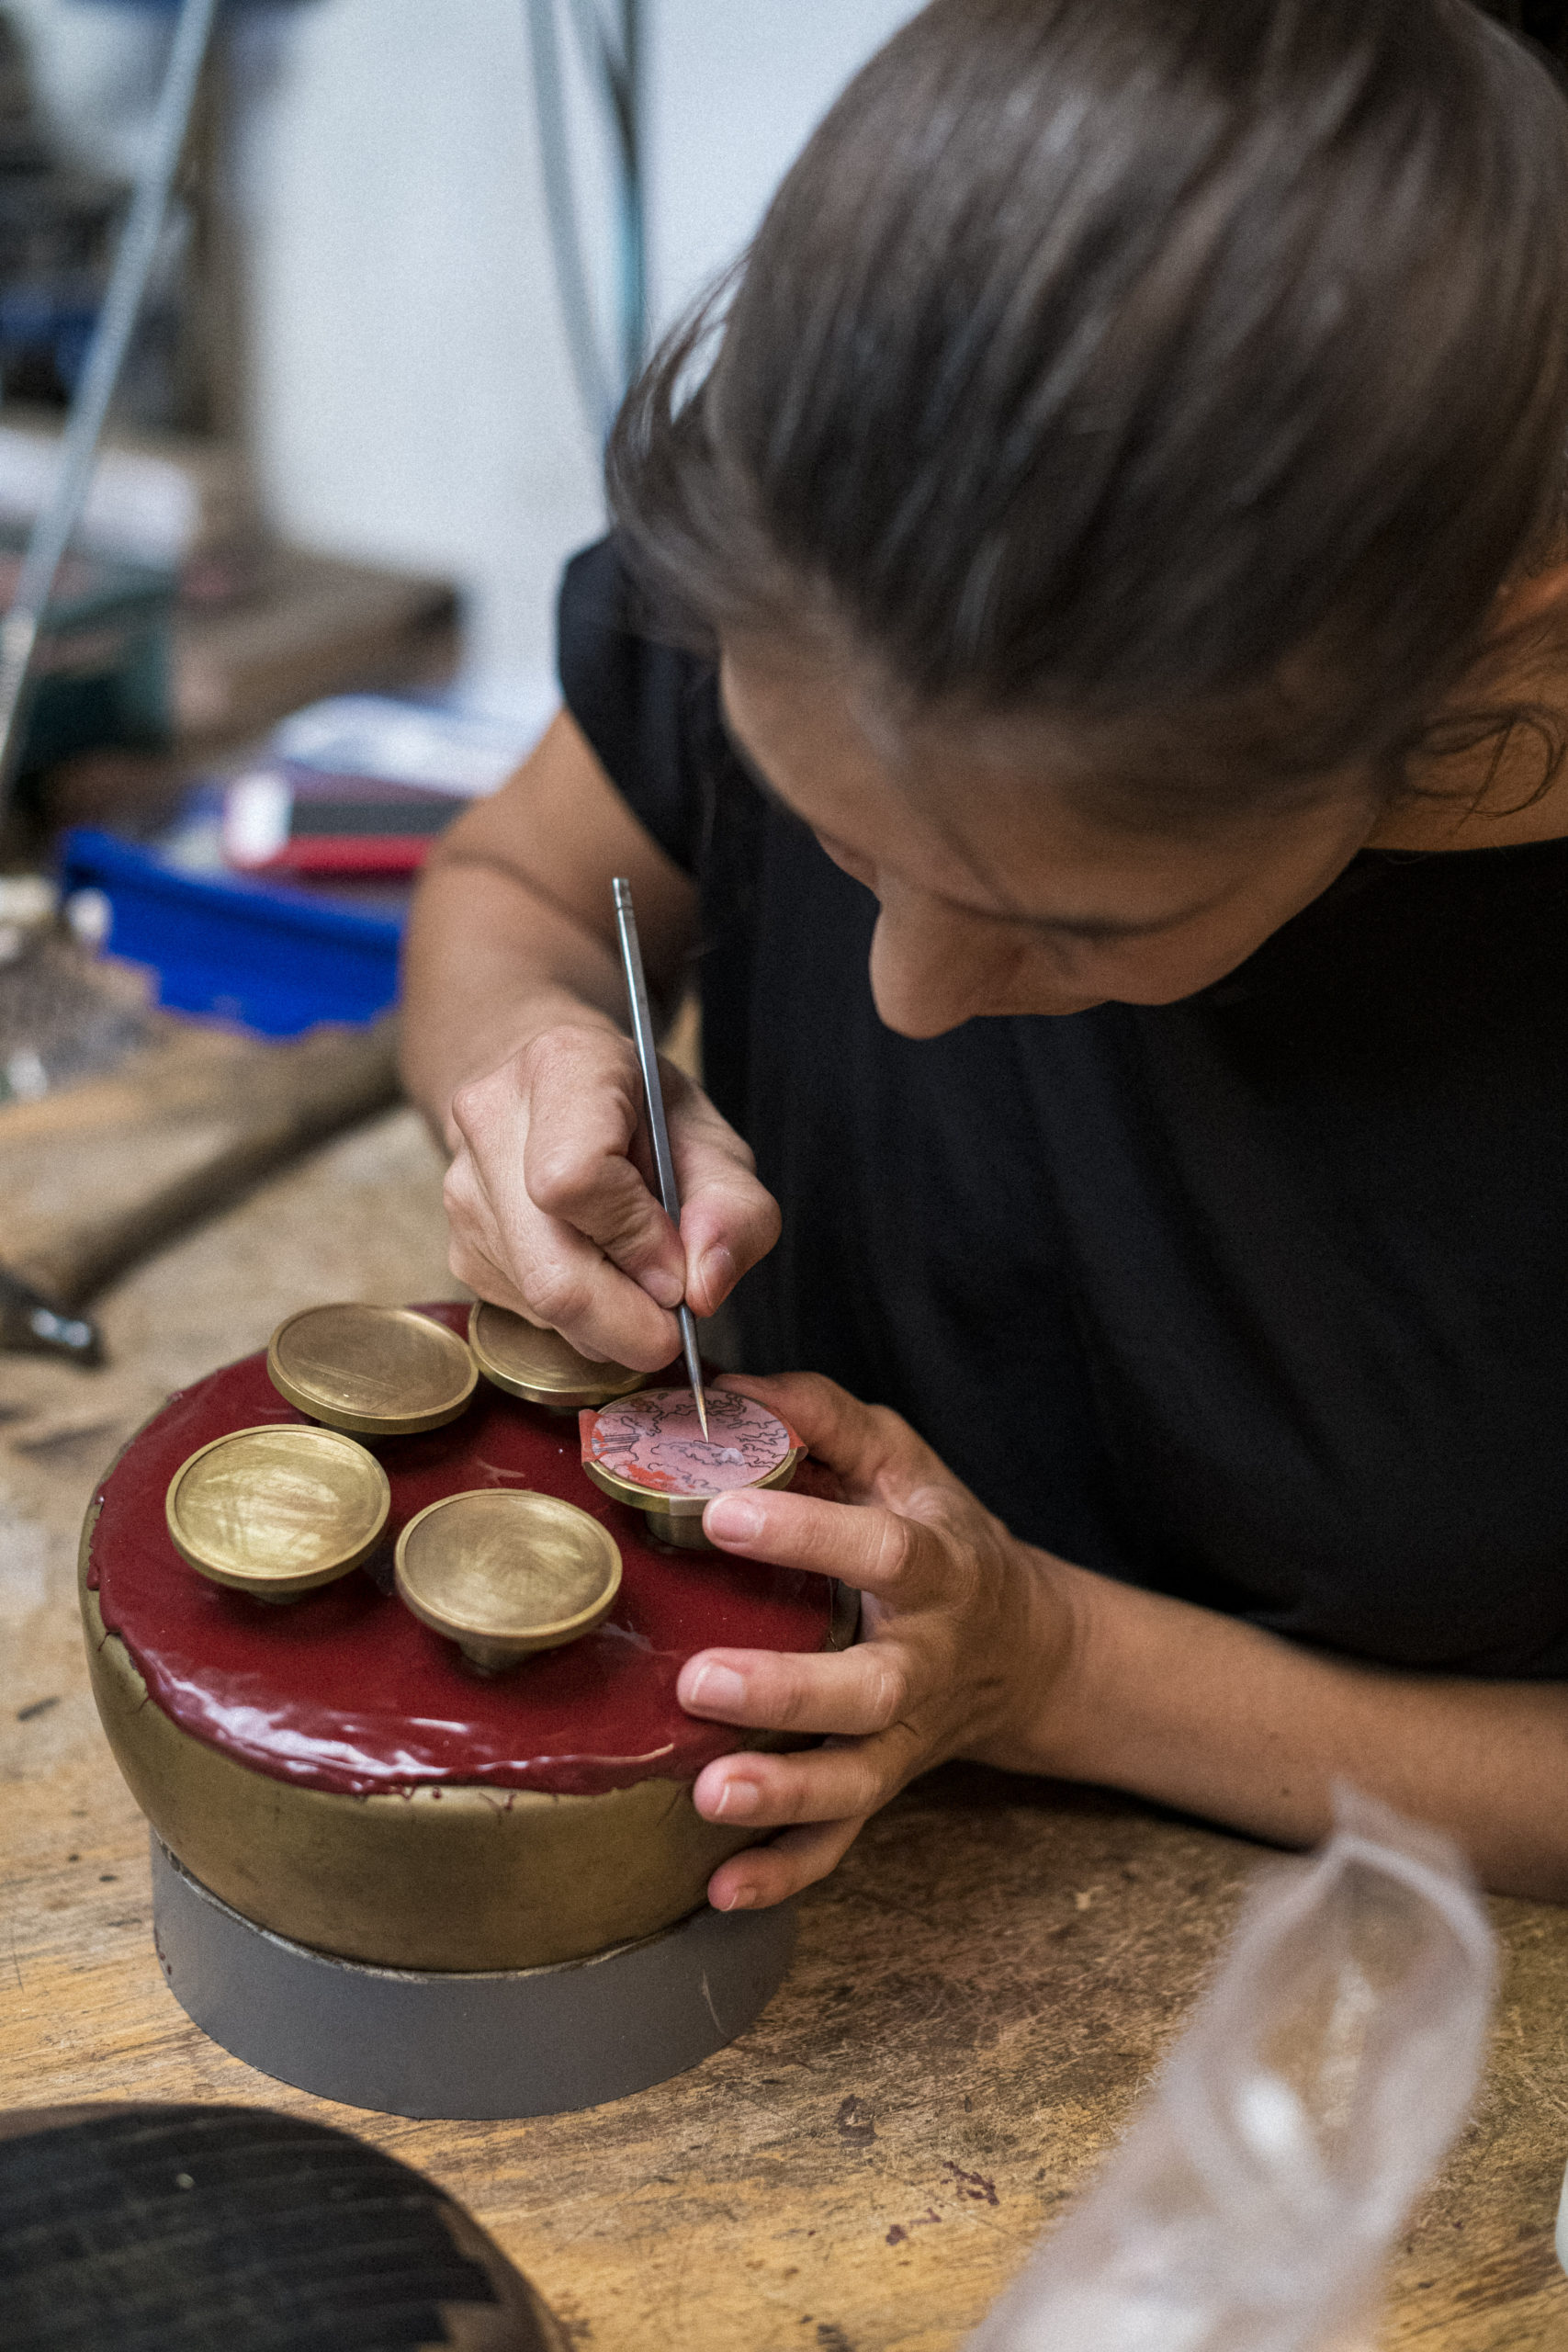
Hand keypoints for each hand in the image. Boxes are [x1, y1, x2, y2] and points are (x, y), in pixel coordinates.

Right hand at [443, 1019, 781, 1367]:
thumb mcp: (714, 1144)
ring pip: (542, 1306)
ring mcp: (465, 1190)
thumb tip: (704, 1289)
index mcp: (563, 1067)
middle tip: (674, 1320)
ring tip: (639, 1273)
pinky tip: (599, 1271)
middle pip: (552, 1274)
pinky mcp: (462, 1248)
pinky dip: (581, 1320)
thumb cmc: (645, 1115)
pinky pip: (529, 1315)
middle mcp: (493, 1122)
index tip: (678, 1265)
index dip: (638, 1241)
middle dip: (630, 1324)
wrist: (560, 1093)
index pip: (576, 1179)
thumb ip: (736, 1213)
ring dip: (611, 1323)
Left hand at [677, 1372, 1079, 1908]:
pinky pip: (842, 1843)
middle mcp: (927, 1662)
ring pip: (858, 1779)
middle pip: (871, 1688)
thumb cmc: (940, 1536)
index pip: (882, 1548)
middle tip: (701, 1680)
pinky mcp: (884, 1785)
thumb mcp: (901, 1460)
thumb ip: (824, 1417)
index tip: (722, 1511)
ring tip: (711, 1793)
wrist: (1026, 1646)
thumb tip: (730, 1386)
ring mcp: (906, 1736)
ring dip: (788, 1793)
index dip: (808, 1531)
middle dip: (789, 1690)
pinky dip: (788, 1871)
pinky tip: (722, 1889)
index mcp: (936, 1569)